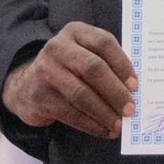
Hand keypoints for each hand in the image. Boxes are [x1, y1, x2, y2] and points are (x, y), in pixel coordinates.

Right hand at [3, 22, 136, 138]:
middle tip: (130, 109)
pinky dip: (91, 125)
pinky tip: (104, 131)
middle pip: (93, 68)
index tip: (135, 86)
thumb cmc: (68, 70)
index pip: (104, 43)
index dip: (122, 65)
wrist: (27, 85)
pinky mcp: (40, 96)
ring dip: (104, 113)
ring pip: (81, 94)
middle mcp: (58, 47)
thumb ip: (106, 65)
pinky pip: (71, 113)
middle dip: (115, 91)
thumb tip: (132, 92)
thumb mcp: (84, 55)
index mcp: (75, 32)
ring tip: (119, 125)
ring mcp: (46, 71)